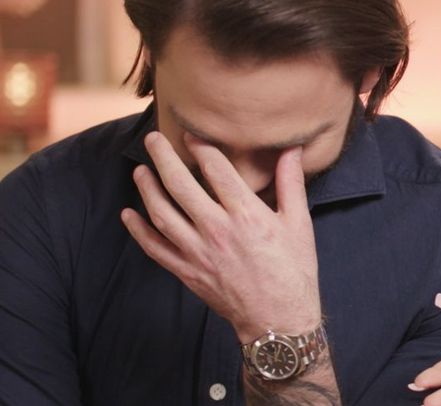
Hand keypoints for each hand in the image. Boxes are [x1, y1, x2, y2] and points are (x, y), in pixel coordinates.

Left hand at [120, 131, 321, 342]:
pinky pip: (155, 248)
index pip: (217, 170)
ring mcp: (197, 252)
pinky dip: (138, 230)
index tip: (191, 132)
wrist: (279, 318)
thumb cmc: (294, 270)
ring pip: (162, 213)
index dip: (201, 147)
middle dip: (163, 158)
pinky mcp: (187, 271)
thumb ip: (291, 183)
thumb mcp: (299, 223)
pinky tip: (129, 213)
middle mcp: (217, 230)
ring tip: (140, 170)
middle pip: (181, 185)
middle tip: (153, 139)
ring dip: (147, 189)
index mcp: (246, 214)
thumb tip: (292, 149)